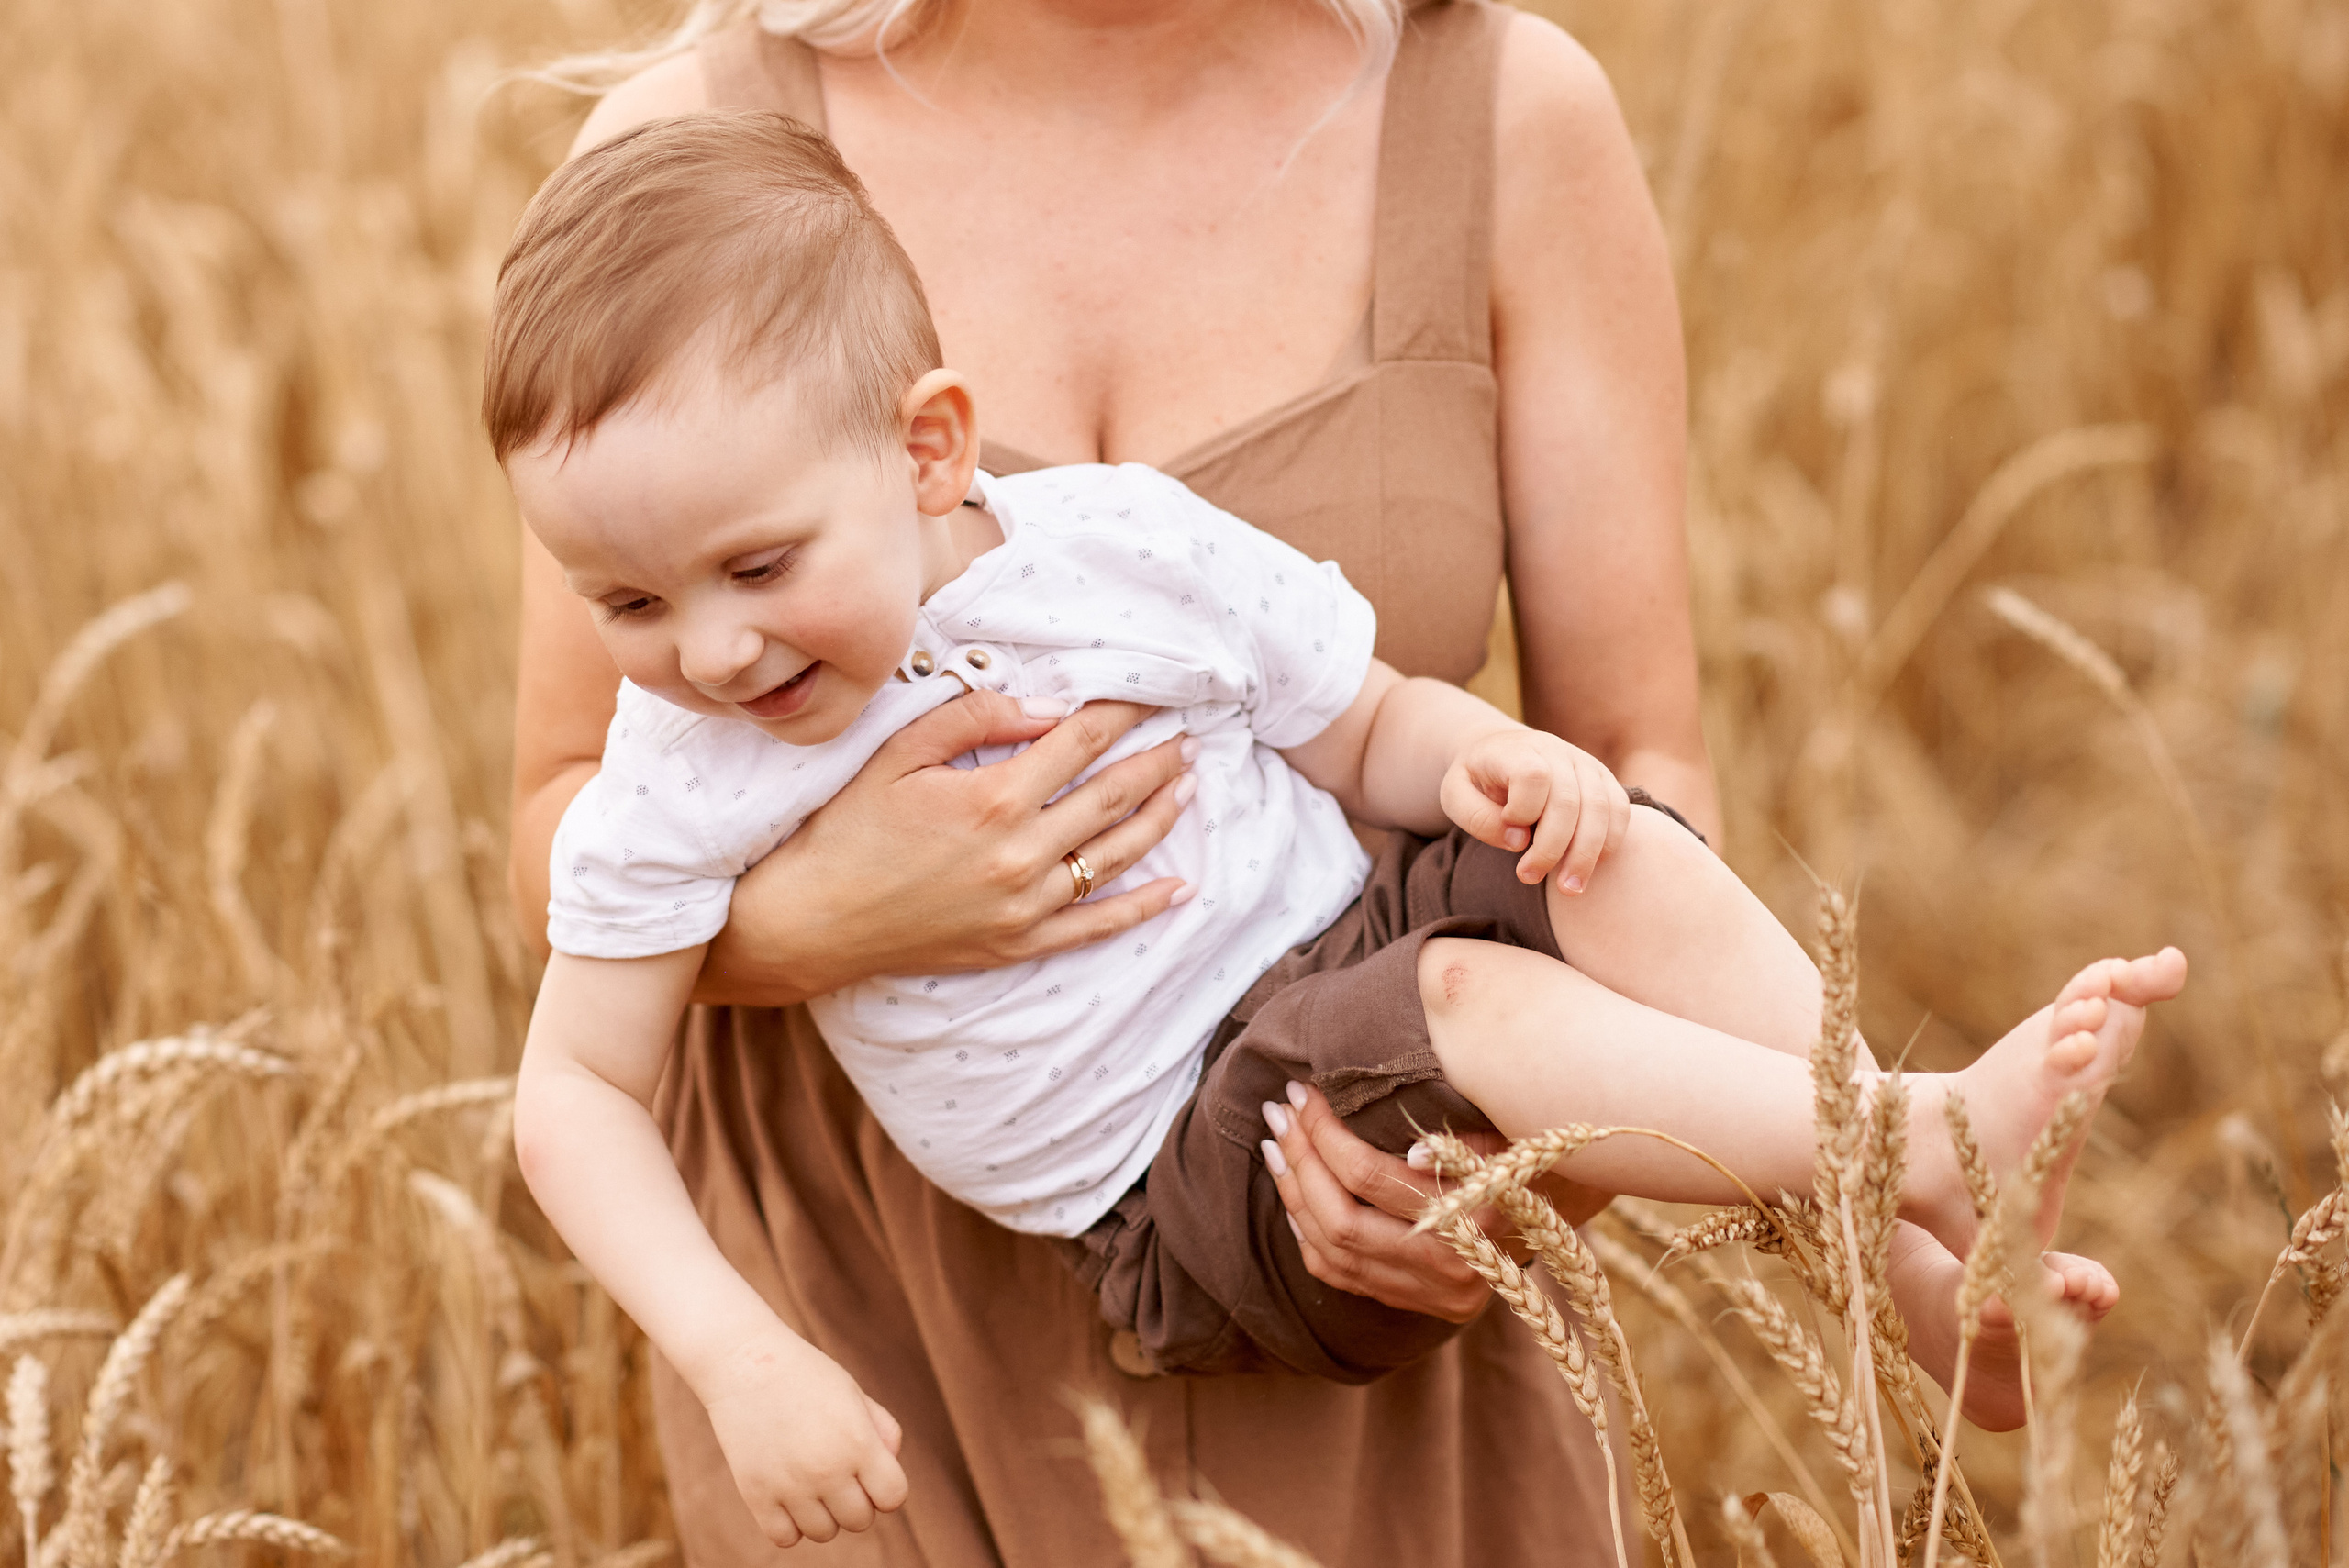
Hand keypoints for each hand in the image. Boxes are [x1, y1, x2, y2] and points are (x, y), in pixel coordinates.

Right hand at [698, 693, 1195, 1003]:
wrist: (813, 919)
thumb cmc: (848, 828)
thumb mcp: (900, 754)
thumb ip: (975, 719)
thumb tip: (1049, 707)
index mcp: (995, 798)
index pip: (1080, 741)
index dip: (1120, 713)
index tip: (1148, 694)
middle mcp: (1021, 853)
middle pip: (1112, 796)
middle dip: (1156, 760)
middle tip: (1188, 737)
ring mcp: (1026, 905)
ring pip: (1116, 855)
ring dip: (1161, 817)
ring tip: (1189, 787)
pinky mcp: (1018, 943)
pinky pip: (1096, 926)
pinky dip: (1143, 907)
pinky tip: (1179, 888)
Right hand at [702, 1329, 908, 1547]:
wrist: (744, 1363)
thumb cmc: (807, 1376)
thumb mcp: (854, 1394)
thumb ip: (883, 1432)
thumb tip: (889, 1475)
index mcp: (858, 1442)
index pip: (893, 1498)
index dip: (886, 1488)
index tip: (871, 1472)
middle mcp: (827, 1469)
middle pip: (860, 1520)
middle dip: (856, 1500)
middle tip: (838, 1472)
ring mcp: (789, 1486)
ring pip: (824, 1533)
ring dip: (824, 1514)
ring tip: (812, 1482)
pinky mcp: (755, 1495)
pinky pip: (785, 1537)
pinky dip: (790, 1525)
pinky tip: (788, 1496)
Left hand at [1260, 1082, 1610, 1319]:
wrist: (1571, 1196)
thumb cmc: (1537, 1144)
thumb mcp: (1512, 1130)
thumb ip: (1463, 1142)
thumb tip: (1408, 1153)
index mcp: (1478, 1221)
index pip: (1372, 1179)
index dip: (1326, 1133)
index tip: (1304, 1092)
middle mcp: (1455, 1270)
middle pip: (1343, 1221)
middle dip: (1301, 1161)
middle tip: (1279, 1111)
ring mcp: (1435, 1295)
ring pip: (1334, 1253)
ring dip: (1294, 1195)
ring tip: (1277, 1144)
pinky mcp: (1422, 1305)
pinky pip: (1344, 1276)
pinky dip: (1308, 1234)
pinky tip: (1295, 1192)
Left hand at [1439, 726, 1630, 892]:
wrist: (1500, 752)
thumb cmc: (1476, 781)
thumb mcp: (1454, 795)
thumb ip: (1477, 817)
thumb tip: (1518, 840)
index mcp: (1518, 750)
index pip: (1533, 776)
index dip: (1523, 810)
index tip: (1507, 829)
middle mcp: (1557, 751)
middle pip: (1569, 801)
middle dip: (1552, 849)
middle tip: (1528, 878)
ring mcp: (1585, 764)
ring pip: (1600, 809)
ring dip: (1586, 854)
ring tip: (1568, 889)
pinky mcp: (1603, 780)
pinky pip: (1619, 811)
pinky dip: (1609, 842)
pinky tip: (1588, 867)